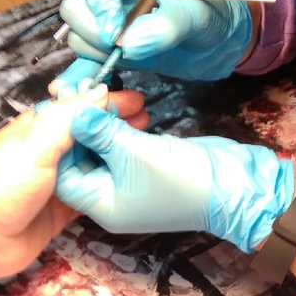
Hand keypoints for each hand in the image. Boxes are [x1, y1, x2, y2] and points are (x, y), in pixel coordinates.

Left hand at [0, 88, 147, 276]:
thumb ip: (67, 119)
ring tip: (145, 149)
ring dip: (118, 154)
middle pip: (91, 133)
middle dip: (119, 126)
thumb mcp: (34, 145)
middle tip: (149, 124)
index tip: (139, 101)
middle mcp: (50, 151)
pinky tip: (129, 182)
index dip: (109, 102)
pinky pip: (93, 191)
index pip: (81, 107)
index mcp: (40, 128)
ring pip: (94, 161)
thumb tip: (100, 94)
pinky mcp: (63, 207)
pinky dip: (111, 184)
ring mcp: (58, 180)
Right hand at [51, 0, 252, 93]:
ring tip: (134, 54)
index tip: (115, 27)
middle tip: (123, 44)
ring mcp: (103, 19)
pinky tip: (101, 82)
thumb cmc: (207, 15)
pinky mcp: (106, 48)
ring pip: (76, 35)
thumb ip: (165, 27)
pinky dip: (90, 72)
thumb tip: (128, 44)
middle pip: (72, 5)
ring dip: (98, 51)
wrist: (213, 43)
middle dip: (94, 29)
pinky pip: (84, 59)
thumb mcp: (195, 16)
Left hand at [54, 107, 293, 253]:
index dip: (62, 136)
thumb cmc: (180, 182)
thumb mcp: (132, 153)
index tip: (67, 102)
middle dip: (84, 126)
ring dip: (104, 124)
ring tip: (112, 95)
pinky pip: (120, 151)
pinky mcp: (143, 173)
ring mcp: (125, 187)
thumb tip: (73, 107)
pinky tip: (129, 108)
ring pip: (101, 152)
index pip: (62, 169)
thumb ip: (99, 129)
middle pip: (80, 159)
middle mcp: (106, 198)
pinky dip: (121, 130)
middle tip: (88, 92)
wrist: (233, 191)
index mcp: (97, 203)